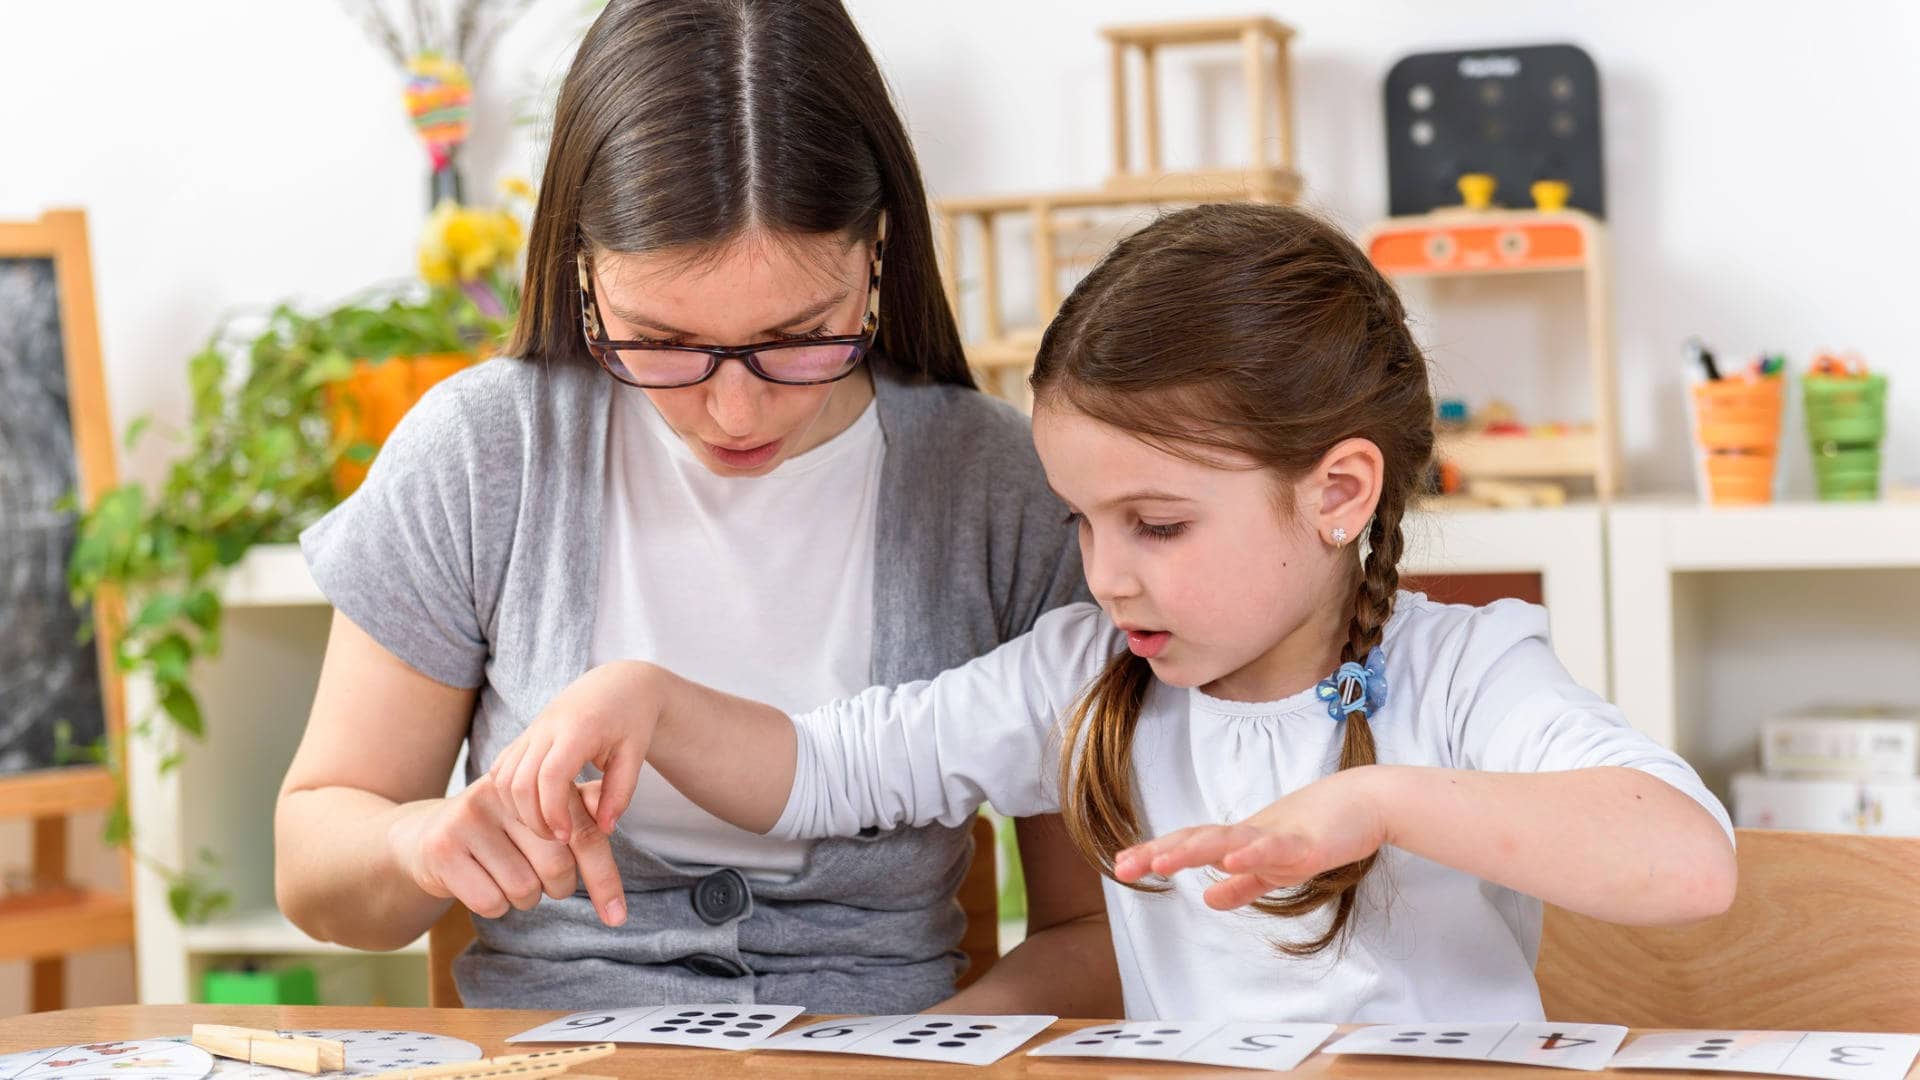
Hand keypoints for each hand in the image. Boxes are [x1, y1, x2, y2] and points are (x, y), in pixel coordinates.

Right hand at [390, 777, 626, 925]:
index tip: (618, 917)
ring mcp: (468, 818)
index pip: (583, 833)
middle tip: (545, 881)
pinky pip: (491, 902)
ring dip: (524, 897)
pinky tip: (482, 883)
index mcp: (535, 781)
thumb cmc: (501, 829)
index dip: (604, 878)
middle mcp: (502, 792)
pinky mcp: (443, 848)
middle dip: (558, 887)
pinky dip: (495, 905)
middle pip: (556, 865)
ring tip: (507, 876)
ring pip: (524, 889)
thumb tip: (611, 815)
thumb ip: (582, 809)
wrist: (425, 835)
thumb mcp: (540, 813)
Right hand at [488, 660, 661, 844]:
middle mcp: (546, 728)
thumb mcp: (634, 755)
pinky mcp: (523, 736)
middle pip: (519, 781)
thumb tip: (604, 829)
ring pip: (502, 777)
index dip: (553, 811)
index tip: (566, 836)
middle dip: (532, 818)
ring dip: (517, 809)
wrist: (617, 685)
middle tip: (557, 839)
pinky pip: (501, 768)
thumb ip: (620, 792)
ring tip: (546, 826)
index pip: (550, 776)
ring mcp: (531, 731)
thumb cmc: (631, 720)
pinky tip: (532, 808)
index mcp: (577, 729)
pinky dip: (508, 794)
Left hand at [1112, 767, 1390, 910]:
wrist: (1369, 801)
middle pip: (1197, 840)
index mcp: (1242, 840)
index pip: (1190, 845)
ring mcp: (1276, 835)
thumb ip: (1245, 883)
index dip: (1156, 852)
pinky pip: (1275, 848)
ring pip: (1227, 840)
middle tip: (1122, 866)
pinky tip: (1229, 859)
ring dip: (1192, 850)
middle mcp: (1250, 833)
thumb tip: (1210, 899)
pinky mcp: (1307, 842)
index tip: (1121, 864)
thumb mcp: (1277, 865)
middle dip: (1158, 852)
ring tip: (1161, 861)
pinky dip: (1252, 853)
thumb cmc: (1323, 827)